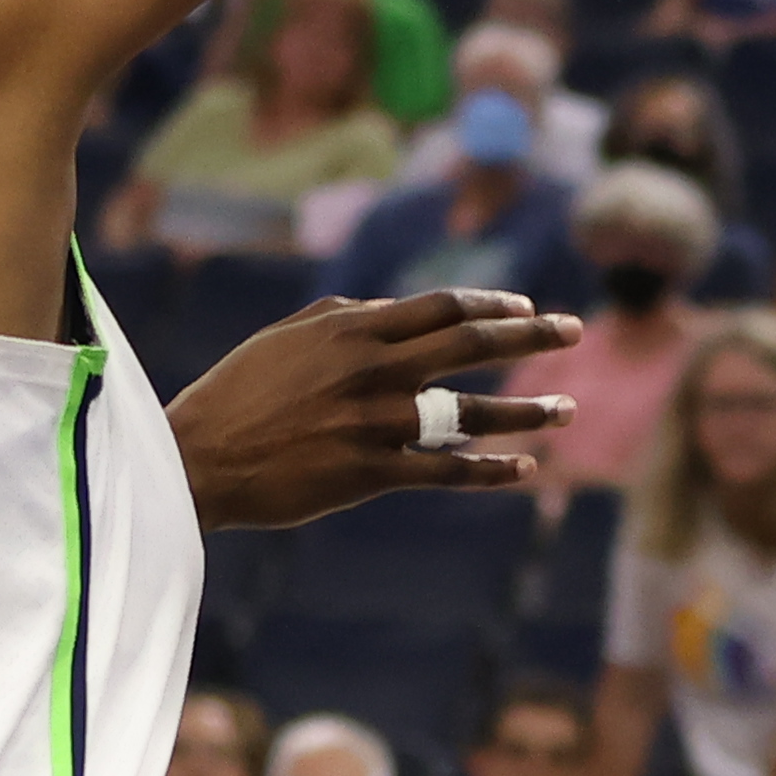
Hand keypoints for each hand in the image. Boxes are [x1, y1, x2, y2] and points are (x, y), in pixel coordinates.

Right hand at [169, 293, 571, 531]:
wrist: (200, 457)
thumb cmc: (239, 392)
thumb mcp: (289, 337)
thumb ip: (347, 317)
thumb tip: (393, 309)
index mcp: (354, 328)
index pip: (443, 306)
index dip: (492, 304)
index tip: (527, 306)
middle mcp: (374, 368)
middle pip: (472, 343)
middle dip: (531, 335)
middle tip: (575, 331)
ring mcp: (377, 421)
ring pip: (471, 411)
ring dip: (527, 409)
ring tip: (567, 407)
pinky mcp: (372, 472)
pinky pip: (447, 470)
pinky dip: (491, 469)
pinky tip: (526, 469)